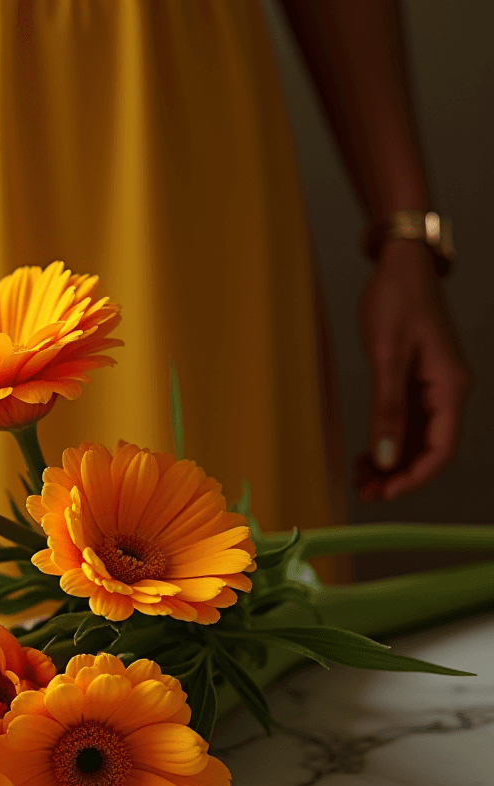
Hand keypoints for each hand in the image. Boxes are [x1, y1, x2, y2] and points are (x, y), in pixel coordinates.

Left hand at [356, 239, 470, 501]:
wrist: (401, 265)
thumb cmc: (397, 301)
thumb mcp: (387, 357)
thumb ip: (387, 410)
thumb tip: (387, 459)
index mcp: (450, 388)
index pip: (440, 451)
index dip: (414, 478)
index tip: (384, 494)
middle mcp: (448, 393)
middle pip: (429, 451)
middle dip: (398, 476)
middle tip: (363, 492)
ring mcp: (433, 389)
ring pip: (416, 441)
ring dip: (391, 464)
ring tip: (359, 478)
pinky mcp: (417, 383)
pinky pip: (407, 425)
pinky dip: (388, 443)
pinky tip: (366, 456)